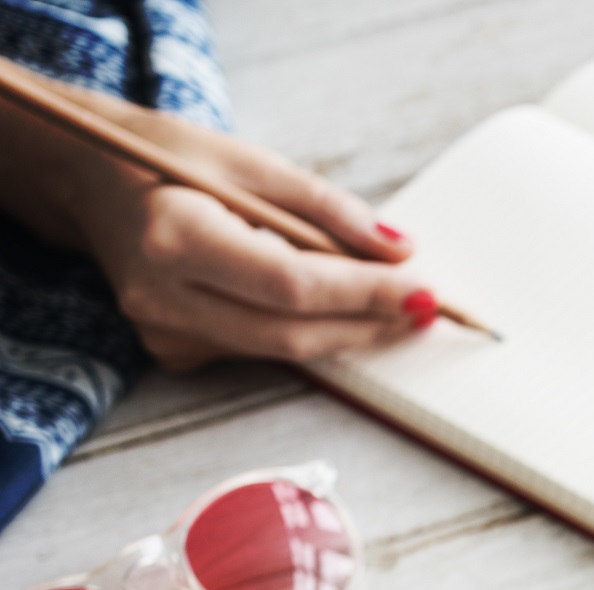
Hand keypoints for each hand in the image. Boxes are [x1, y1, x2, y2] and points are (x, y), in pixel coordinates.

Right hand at [0, 81, 428, 370]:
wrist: (94, 184)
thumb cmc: (172, 162)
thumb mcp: (252, 163)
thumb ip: (328, 210)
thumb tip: (401, 251)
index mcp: (175, 237)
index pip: (292, 285)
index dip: (366, 295)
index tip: (425, 293)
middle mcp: (162, 295)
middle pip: (291, 333)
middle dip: (368, 325)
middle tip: (427, 311)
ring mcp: (164, 331)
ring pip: (281, 349)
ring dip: (347, 331)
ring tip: (395, 305)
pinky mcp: (175, 350)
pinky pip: (260, 348)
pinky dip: (305, 330)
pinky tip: (333, 308)